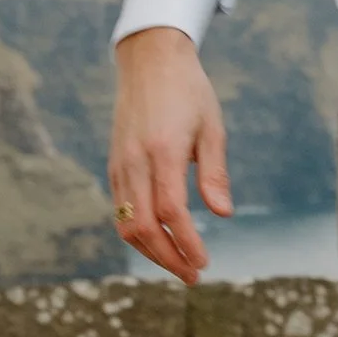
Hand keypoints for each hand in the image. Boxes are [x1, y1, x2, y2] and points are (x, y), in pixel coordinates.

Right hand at [108, 28, 231, 284]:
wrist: (150, 61)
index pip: (170, 211)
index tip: (204, 262)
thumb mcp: (212, 127)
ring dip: (152, 251)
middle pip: (142, 226)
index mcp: (162, 151)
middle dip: (168, 258)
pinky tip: (161, 240)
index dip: (186, 242)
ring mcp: (120, 164)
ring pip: (126, 223)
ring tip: (180, 264)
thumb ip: (214, 173)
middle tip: (193, 274)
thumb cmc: (189, 92)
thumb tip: (223, 214)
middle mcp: (134, 161)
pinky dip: (138, 232)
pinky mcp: (115, 164)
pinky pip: (120, 210)